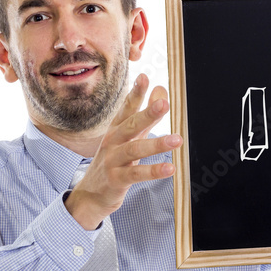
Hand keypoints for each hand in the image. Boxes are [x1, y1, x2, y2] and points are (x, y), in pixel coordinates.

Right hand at [64, 73, 182, 229]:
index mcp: (116, 129)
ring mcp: (112, 160)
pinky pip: (136, 174)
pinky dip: (153, 171)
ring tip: (178, 139)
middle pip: (130, 125)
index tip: (145, 77)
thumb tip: (162, 89)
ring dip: (156, 144)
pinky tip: (170, 168)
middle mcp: (113, 142)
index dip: (135, 93)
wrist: (92, 193)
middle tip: (164, 103)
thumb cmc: (115, 160)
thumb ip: (147, 115)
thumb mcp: (130, 136)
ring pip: (135, 149)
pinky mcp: (116, 179)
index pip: (126, 108)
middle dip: (147, 113)